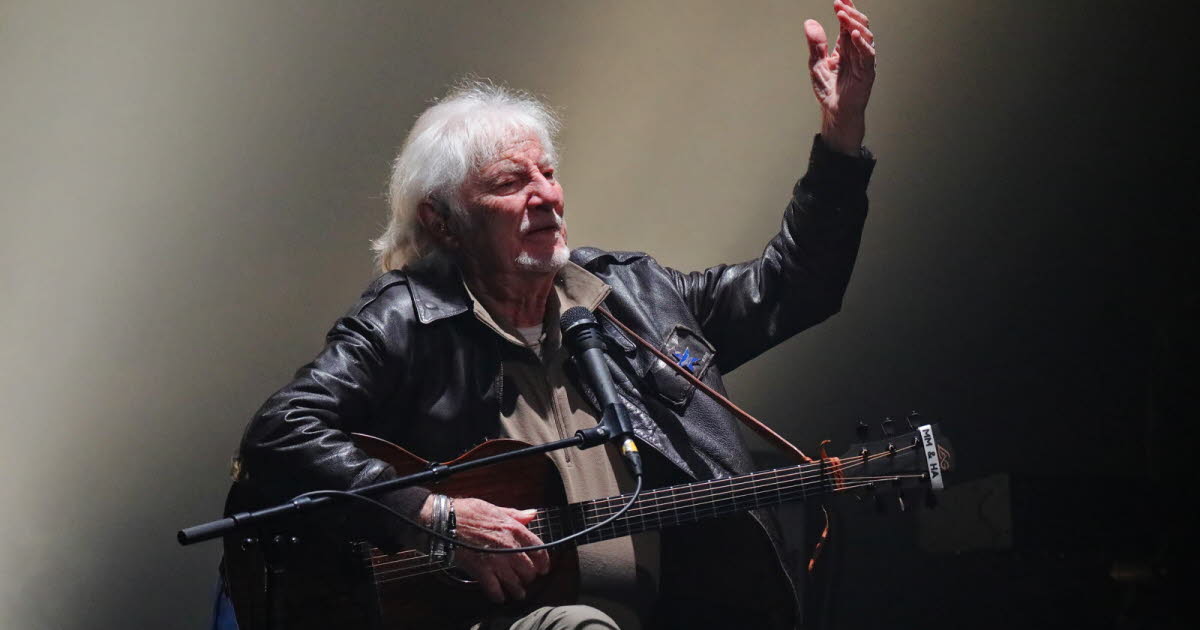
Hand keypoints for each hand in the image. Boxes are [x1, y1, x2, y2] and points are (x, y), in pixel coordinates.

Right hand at [434, 497, 550, 602]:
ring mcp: (496, 561)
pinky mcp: (481, 571)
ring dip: (517, 590)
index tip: (543, 568)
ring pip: (515, 583)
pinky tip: (499, 597)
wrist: (446, 521)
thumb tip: (532, 514)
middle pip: (528, 570)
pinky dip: (498, 596)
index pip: (538, 549)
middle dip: (528, 577)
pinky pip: (495, 590)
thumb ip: (515, 514)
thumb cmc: (468, 512)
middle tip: (526, 579)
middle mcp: (509, 547)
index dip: (543, 562)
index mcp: (514, 529)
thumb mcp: (494, 508)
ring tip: (517, 594)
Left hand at [805, 0, 875, 154]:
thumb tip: (810, 22)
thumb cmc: (829, 89)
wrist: (834, 111)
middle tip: (838, 4)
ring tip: (842, 15)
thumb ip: (815, 44)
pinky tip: (854, 34)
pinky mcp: (867, 73)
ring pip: (865, 36)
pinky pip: (867, 55)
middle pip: (858, 25)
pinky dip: (861, 44)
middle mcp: (856, 51)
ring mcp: (863, 61)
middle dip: (849, 13)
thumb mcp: (816, 63)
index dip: (845, 10)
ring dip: (854, 23)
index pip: (847, 23)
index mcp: (845, 47)